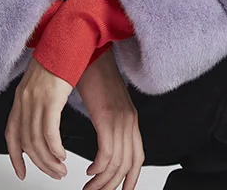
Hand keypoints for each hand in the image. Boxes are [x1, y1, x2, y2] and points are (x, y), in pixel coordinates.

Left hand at [5, 56, 72, 181]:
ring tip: (61, 169)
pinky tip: (62, 154)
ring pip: (37, 141)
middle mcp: (25, 99)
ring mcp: (36, 98)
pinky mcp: (51, 97)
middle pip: (26, 142)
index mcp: (21, 96)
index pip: (11, 134)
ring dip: (50, 161)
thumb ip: (39, 98)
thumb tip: (43, 117)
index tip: (21, 172)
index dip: (15, 157)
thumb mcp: (43, 80)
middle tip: (53, 173)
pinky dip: (55, 148)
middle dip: (40, 164)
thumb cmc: (60, 55)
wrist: (67, 36)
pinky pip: (49, 132)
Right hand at [76, 49, 143, 189]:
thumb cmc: (93, 74)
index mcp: (130, 118)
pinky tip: (89, 169)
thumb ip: (110, 122)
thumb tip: (104, 142)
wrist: (90, 51)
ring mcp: (120, 118)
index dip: (131, 179)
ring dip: (101, 181)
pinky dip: (98, 167)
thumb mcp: (107, 103)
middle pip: (127, 165)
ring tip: (88, 187)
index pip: (138, 157)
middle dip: (111, 185)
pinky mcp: (107, 116)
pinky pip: (107, 153)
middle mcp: (129, 120)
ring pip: (117, 163)